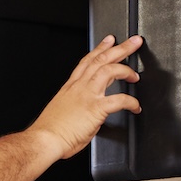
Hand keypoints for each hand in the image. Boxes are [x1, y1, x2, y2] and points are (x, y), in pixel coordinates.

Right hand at [32, 35, 142, 160]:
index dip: (100, 48)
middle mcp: (79, 87)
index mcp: (70, 87)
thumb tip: (86, 111)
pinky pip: (119, 100)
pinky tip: (135, 106)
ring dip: (125, 69)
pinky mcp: (96, 109)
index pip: (87, 61)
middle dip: (120, 48)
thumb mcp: (61, 110)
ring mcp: (87, 96)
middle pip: (101, 60)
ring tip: (135, 74)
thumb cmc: (50, 130)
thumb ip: (76, 106)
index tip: (109, 40)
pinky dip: (131, 102)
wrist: (44, 139)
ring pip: (109, 70)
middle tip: (134, 41)